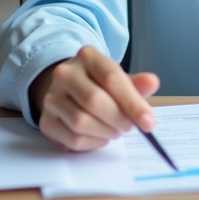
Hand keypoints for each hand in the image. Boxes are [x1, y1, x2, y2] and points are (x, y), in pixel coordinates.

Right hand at [29, 45, 160, 151]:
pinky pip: (72, 139)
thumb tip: (152, 82)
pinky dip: (93, 143)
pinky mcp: (46, 121)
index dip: (132, 103)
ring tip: (115, 130)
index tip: (148, 122)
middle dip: (118, 119)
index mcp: (87, 56)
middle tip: (130, 127)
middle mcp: (64, 73)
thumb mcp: (119, 79)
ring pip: (81, 122)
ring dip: (106, 132)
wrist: (70, 90)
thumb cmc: (100, 84)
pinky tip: (101, 136)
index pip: (112, 78)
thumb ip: (136, 84)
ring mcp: (51, 97)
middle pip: (94, 101)